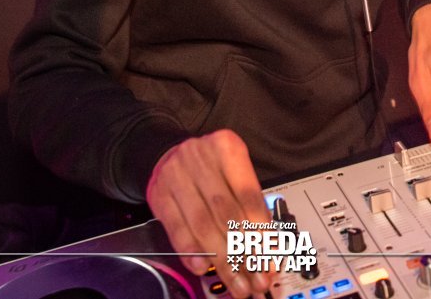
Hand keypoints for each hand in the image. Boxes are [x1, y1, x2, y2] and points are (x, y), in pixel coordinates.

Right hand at [146, 129, 272, 297]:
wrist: (167, 152)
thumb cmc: (208, 165)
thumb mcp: (232, 168)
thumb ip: (248, 200)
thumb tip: (267, 245)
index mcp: (226, 148)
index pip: (248, 195)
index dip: (262, 231)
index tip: (271, 257)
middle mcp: (200, 159)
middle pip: (226, 214)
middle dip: (245, 253)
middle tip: (258, 278)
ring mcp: (176, 177)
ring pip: (203, 225)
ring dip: (223, 260)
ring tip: (238, 282)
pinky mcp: (159, 196)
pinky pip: (177, 229)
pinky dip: (192, 252)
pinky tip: (203, 268)